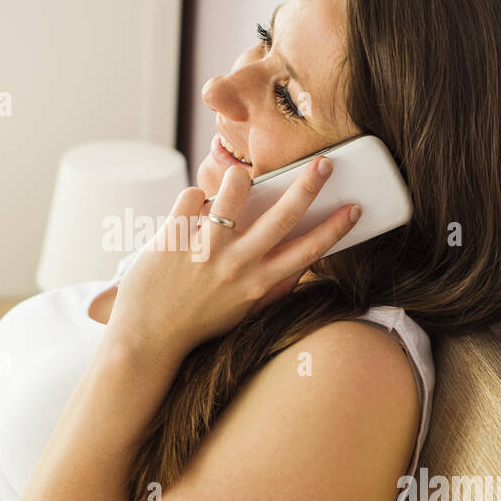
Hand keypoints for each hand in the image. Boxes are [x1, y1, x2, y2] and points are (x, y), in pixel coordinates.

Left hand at [104, 155, 359, 370]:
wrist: (146, 338)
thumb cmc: (197, 323)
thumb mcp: (242, 311)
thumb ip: (270, 289)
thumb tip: (299, 266)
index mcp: (258, 284)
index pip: (308, 252)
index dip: (336, 228)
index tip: (355, 207)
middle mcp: (237, 265)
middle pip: (283, 216)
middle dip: (309, 186)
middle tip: (324, 162)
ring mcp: (205, 249)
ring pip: (234, 191)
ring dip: (240, 179)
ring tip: (239, 179)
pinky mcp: (174, 237)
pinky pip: (191, 197)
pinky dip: (193, 198)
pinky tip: (190, 211)